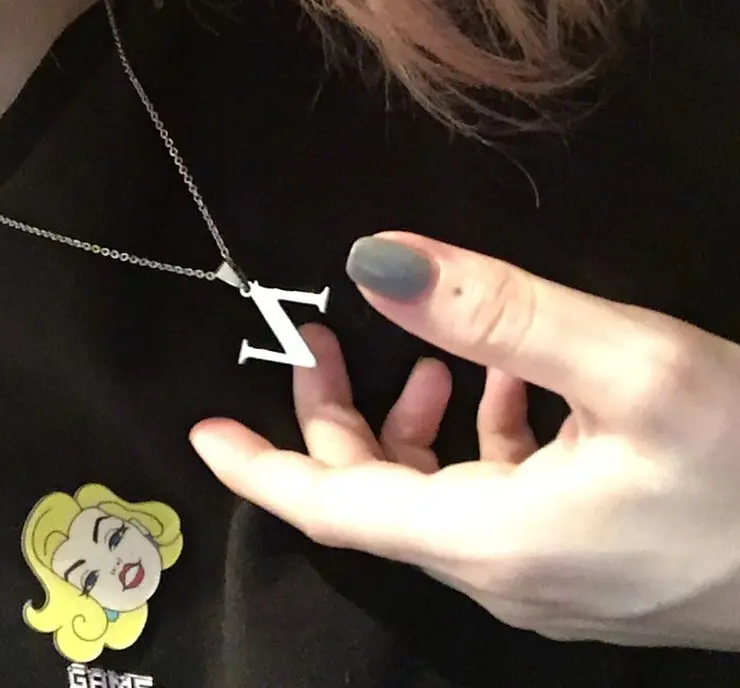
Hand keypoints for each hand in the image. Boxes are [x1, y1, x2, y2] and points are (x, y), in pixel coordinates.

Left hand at [190, 232, 739, 649]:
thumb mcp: (628, 368)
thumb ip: (497, 311)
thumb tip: (378, 262)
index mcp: (489, 538)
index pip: (334, 509)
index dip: (261, 468)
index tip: (207, 430)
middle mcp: (500, 570)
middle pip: (377, 496)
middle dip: (336, 416)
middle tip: (323, 340)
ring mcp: (540, 573)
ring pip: (435, 496)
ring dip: (413, 422)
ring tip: (432, 355)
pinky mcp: (578, 557)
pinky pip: (496, 498)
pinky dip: (481, 436)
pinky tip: (512, 386)